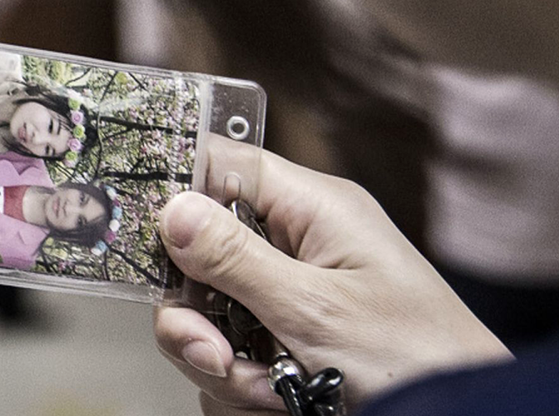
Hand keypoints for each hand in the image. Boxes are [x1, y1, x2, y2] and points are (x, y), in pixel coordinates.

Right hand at [155, 140, 509, 412]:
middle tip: (213, 354)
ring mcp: (291, 301)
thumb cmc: (420, 358)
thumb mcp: (316, 307)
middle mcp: (298, 247)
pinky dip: (241, 391)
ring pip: (208, 319)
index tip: (139, 234)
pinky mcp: (288, 350)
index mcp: (314, 210)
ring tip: (269, 392)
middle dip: (196, 315)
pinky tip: (277, 405)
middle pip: (199, 258)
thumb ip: (236, 259)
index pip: (222, 166)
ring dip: (222, 365)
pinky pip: (230, 361)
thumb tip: (171, 209)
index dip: (176, 192)